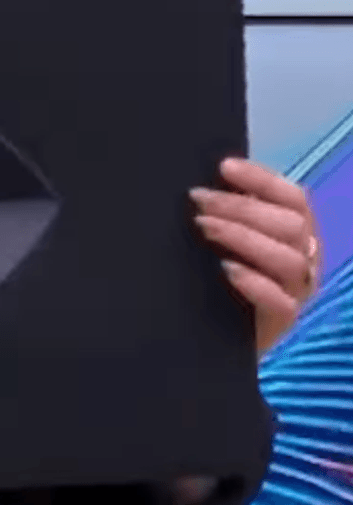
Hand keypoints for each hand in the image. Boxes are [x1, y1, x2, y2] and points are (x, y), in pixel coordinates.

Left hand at [190, 158, 319, 352]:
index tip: (224, 167)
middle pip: (291, 225)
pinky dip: (254, 282)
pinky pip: (280, 301)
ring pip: (289, 259)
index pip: (293, 198)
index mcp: (298, 234)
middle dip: (243, 207)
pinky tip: (226, 269)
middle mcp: (306, 260)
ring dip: (244, 236)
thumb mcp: (225, 242)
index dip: (263, 180)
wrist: (211, 337)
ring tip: (204, 227)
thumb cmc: (219, 280)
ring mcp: (297, 293)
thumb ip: (228, 216)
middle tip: (199, 200)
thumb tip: (203, 184)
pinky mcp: (283, 323)